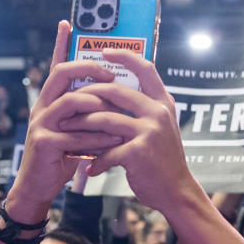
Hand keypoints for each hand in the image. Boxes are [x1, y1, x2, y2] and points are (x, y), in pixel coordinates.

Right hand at [9, 20, 124, 209]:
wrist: (39, 187)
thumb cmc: (61, 158)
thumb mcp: (76, 131)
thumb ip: (89, 115)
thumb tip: (116, 100)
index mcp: (51, 101)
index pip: (56, 66)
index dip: (59, 44)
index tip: (66, 23)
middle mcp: (42, 107)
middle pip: (61, 75)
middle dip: (87, 70)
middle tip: (111, 76)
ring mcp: (41, 124)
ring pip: (69, 103)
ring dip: (96, 106)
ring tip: (115, 111)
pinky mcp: (44, 144)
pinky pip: (73, 135)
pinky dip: (95, 138)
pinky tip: (111, 141)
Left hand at [53, 49, 193, 211]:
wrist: (176, 192)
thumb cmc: (164, 161)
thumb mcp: (161, 128)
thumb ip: (144, 110)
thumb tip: (116, 94)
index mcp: (162, 103)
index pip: (145, 68)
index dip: (124, 56)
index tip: (105, 51)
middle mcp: (157, 113)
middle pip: (115, 91)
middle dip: (87, 94)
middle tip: (68, 101)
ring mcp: (149, 131)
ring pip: (104, 118)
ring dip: (81, 125)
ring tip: (66, 130)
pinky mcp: (138, 152)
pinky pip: (107, 150)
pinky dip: (96, 160)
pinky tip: (90, 168)